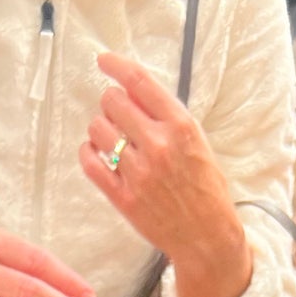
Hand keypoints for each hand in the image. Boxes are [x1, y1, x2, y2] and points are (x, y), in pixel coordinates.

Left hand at [81, 53, 251, 296]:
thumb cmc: (204, 186)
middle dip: (111, 102)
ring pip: (98, 130)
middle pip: (112, 102)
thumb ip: (166, 116)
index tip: (103, 60)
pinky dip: (88, 153)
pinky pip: (90, 164)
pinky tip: (96, 153)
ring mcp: (139, 173)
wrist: (207, 236)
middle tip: (117, 113)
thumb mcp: (196, 142)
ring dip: (100, 128)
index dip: (116, 65)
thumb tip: (132, 90)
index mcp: (180, 126)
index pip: (139, 82)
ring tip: (112, 138)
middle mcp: (158, 146)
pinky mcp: (124, 198)